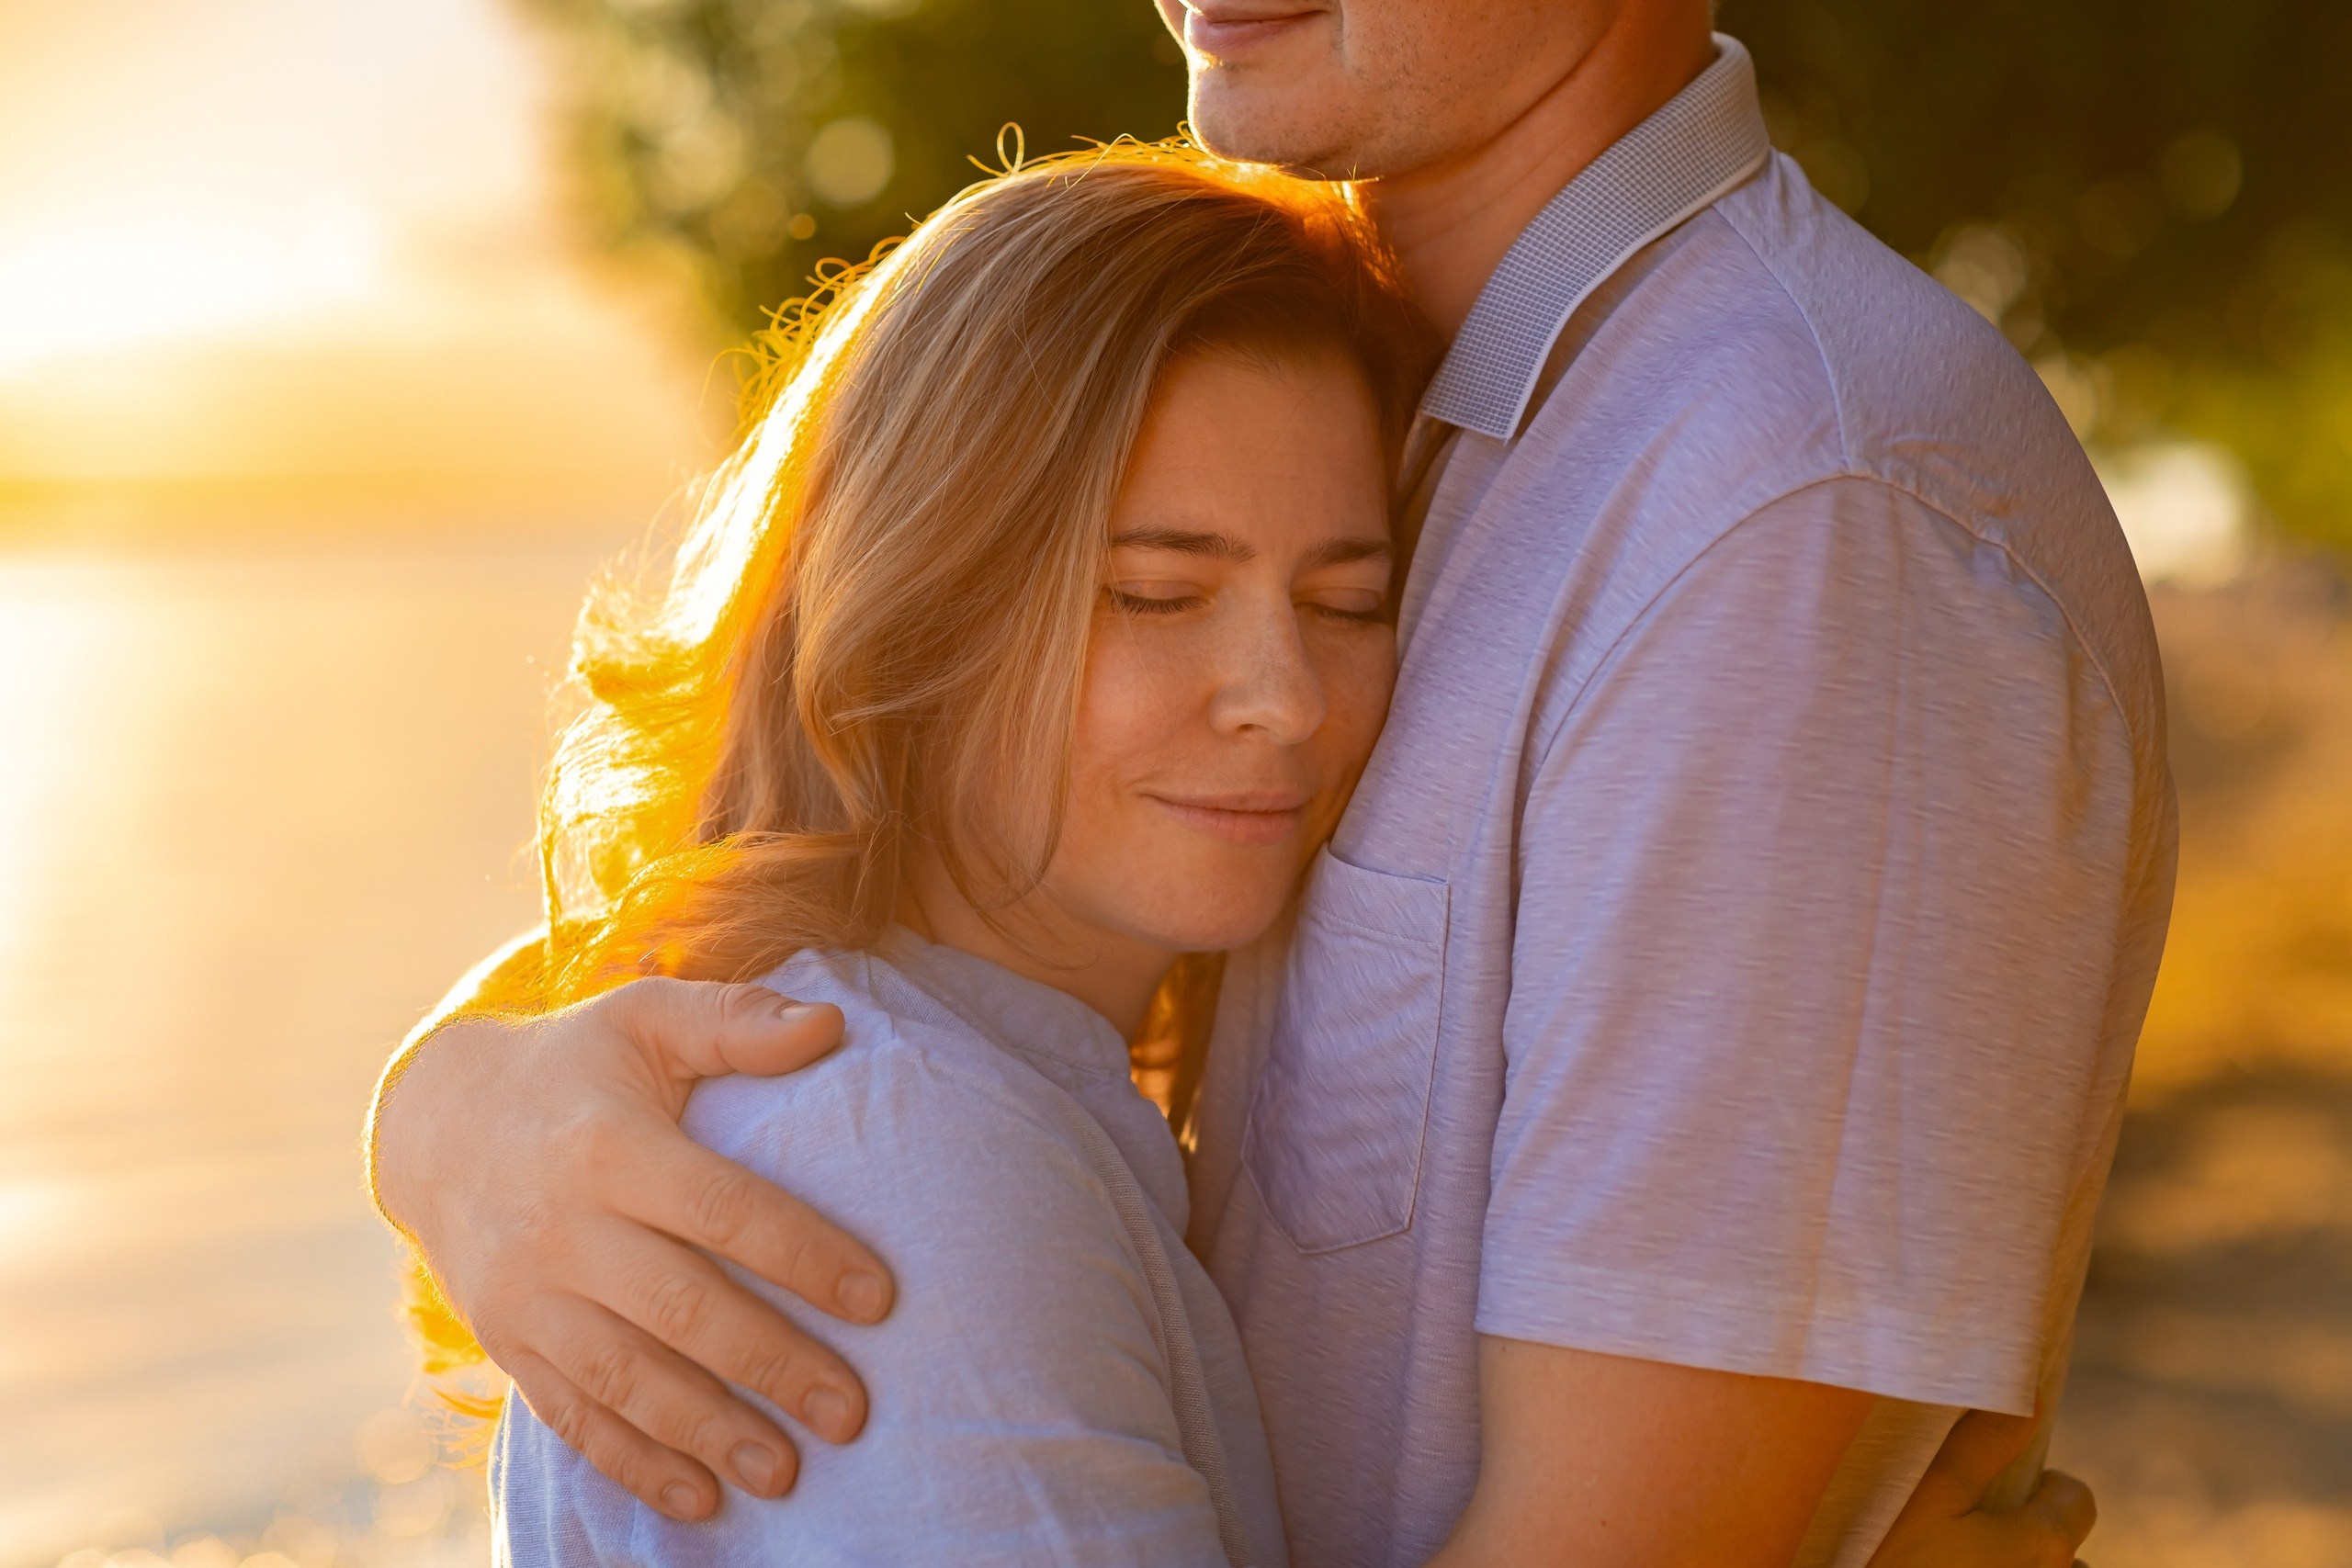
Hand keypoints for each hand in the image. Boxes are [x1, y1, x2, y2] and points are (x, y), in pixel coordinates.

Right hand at [371, 976, 894, 1520]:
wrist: (438, 1121)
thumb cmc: (578, 1064)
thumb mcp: (647, 1018)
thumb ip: (738, 1021)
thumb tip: (832, 1026)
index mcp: (610, 1147)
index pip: (722, 1208)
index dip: (802, 1254)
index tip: (880, 1300)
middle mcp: (564, 1228)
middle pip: (680, 1308)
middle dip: (771, 1364)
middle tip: (852, 1412)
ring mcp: (530, 1295)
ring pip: (626, 1378)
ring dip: (709, 1431)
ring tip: (788, 1472)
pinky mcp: (510, 1343)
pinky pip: (573, 1414)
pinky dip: (635, 1464)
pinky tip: (701, 1499)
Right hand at [1869, 1409, 2095, 1567]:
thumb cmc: (1892, 1558)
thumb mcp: (1929, 1492)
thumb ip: (1985, 1445)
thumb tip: (2030, 1398)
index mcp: (2044, 1546)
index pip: (2076, 1499)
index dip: (2041, 1486)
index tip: (1995, 1490)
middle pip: (2059, 1550)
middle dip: (2027, 1538)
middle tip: (1965, 1535)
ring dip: (2014, 1567)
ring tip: (1954, 1560)